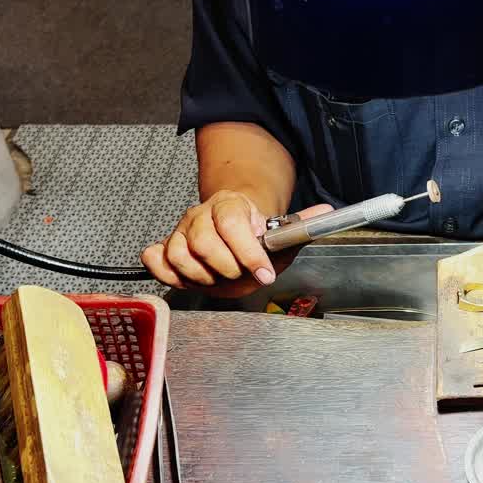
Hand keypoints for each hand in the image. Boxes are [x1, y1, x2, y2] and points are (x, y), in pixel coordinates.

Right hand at [143, 189, 332, 297]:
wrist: (231, 226)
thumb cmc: (254, 234)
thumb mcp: (279, 232)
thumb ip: (301, 225)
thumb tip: (327, 212)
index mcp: (230, 205)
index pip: (233, 225)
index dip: (248, 253)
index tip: (264, 273)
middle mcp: (200, 215)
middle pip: (204, 244)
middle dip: (228, 270)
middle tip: (240, 275)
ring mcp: (180, 231)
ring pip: (180, 256)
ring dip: (203, 276)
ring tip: (219, 277)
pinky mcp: (164, 246)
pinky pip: (155, 259)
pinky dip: (167, 273)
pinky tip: (187, 277)